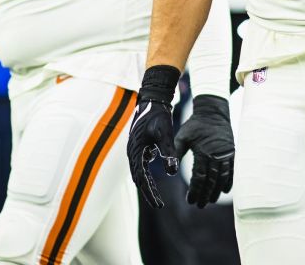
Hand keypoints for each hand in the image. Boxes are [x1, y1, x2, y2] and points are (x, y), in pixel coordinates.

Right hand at [126, 65, 181, 207]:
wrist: (153, 99)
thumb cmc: (159, 115)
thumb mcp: (165, 134)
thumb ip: (168, 152)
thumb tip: (172, 172)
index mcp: (136, 151)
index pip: (141, 178)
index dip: (150, 192)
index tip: (159, 204)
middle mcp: (132, 152)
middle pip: (138, 178)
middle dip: (148, 192)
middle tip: (159, 205)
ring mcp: (134, 148)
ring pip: (139, 171)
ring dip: (147, 183)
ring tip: (156, 195)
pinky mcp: (139, 145)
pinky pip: (142, 162)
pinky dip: (147, 171)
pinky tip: (154, 173)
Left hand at [173, 95, 234, 207]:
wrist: (213, 112)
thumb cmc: (195, 125)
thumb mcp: (182, 137)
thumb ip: (176, 153)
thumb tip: (170, 170)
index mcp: (203, 152)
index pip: (199, 177)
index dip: (195, 191)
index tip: (190, 201)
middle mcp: (216, 155)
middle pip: (211, 180)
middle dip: (205, 194)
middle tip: (200, 205)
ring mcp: (226, 154)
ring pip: (223, 177)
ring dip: (217, 190)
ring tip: (211, 200)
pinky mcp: (232, 152)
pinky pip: (232, 170)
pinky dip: (229, 181)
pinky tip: (225, 190)